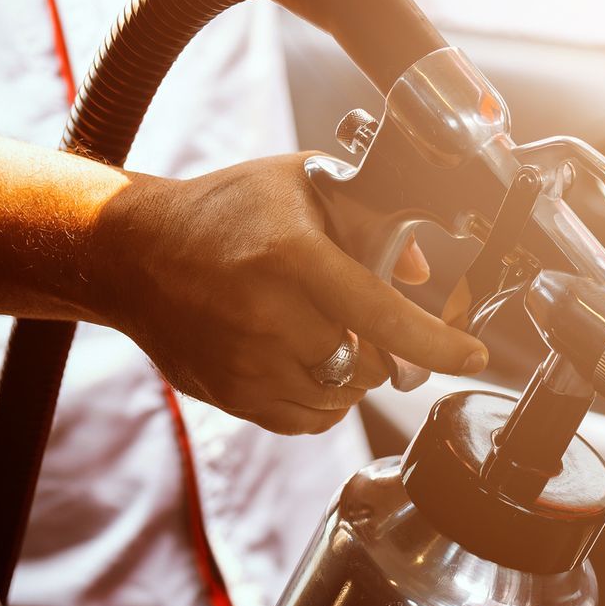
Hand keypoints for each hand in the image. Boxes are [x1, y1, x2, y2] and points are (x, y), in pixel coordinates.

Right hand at [92, 154, 482, 434]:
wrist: (131, 252)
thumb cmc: (223, 211)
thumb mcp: (299, 185)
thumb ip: (370, 219)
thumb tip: (422, 272)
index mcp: (292, 257)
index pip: (384, 315)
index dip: (437, 343)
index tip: (473, 355)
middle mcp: (269, 316)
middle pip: (371, 365)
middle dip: (385, 350)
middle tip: (363, 322)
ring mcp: (248, 363)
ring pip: (343, 397)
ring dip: (353, 374)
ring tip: (324, 333)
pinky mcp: (232, 395)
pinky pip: (308, 420)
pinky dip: (323, 400)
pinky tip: (304, 361)